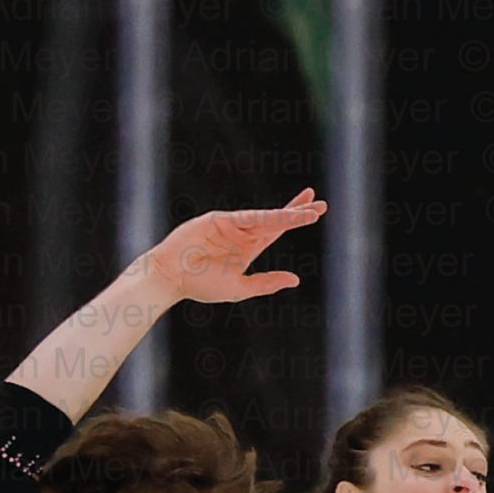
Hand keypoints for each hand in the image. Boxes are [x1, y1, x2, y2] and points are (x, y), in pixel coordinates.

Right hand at [140, 192, 326, 306]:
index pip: (277, 229)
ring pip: (266, 218)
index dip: (296, 218)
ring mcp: (232, 224)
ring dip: (288, 214)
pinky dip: (265, 219)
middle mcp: (243, 232)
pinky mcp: (219, 220)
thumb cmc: (201, 285)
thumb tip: (295, 279)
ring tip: (310, 211)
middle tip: (321, 204)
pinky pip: (247, 219)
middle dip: (298, 211)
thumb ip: (266, 283)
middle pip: (276, 219)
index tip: (315, 211)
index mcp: (248, 247)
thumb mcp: (239, 288)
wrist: (172, 277)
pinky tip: (282, 218)